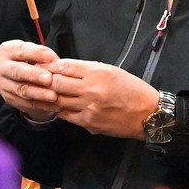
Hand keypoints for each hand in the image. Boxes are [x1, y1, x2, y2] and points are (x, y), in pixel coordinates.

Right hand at [0, 38, 61, 122]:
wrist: (24, 77)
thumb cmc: (33, 60)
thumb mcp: (37, 53)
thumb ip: (45, 56)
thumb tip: (57, 63)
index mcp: (7, 50)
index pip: (21, 50)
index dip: (37, 53)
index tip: (52, 58)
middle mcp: (0, 66)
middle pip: (17, 71)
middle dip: (34, 75)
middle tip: (49, 79)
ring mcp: (2, 84)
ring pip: (21, 90)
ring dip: (39, 94)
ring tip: (54, 96)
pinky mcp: (8, 98)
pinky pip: (25, 103)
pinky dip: (41, 105)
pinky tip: (54, 105)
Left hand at [48, 59, 163, 138]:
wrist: (148, 114)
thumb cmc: (133, 90)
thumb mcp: (113, 71)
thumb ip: (88, 70)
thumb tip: (65, 68)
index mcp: (98, 73)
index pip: (64, 67)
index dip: (51, 66)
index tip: (45, 66)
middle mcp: (91, 90)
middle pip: (56, 83)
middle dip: (45, 80)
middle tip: (39, 79)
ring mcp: (88, 108)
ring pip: (57, 100)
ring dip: (49, 96)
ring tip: (43, 92)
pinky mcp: (88, 123)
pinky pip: (65, 115)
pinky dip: (59, 109)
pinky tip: (57, 105)